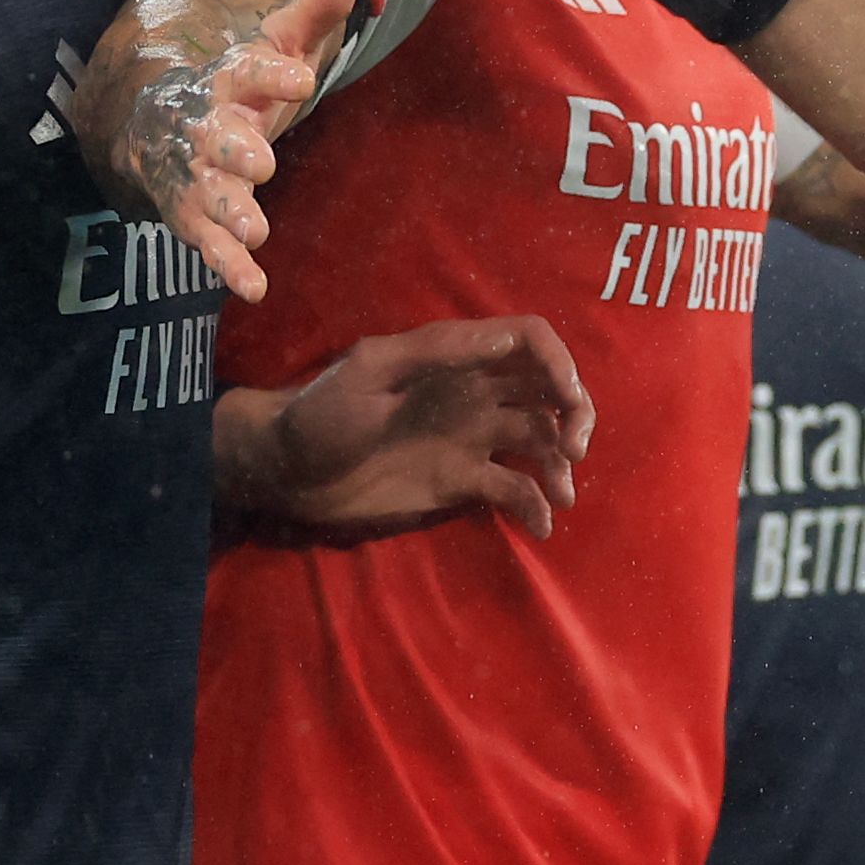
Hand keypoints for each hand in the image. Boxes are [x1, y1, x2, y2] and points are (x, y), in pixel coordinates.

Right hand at [147, 0, 357, 301]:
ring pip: (209, 194)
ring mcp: (198, 176)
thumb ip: (316, 7)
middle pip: (218, 138)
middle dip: (236, 149)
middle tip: (263, 160)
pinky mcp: (196, 217)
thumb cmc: (242, 84)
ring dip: (230, 212)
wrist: (164, 129)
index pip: (248, 71)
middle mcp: (208, 128)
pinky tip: (253, 286)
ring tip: (257, 230)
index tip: (300, 76)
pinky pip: (209, 242)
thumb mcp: (280, 42)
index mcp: (230, 80)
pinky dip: (228, 265)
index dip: (271, 73)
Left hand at [222, 318, 594, 539]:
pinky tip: (539, 524)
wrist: (289, 474)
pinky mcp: (461, 482)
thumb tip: (505, 339)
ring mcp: (471, 439)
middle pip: (547, 390)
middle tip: (575, 450)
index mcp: (455, 358)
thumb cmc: (322, 413)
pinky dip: (534, 506)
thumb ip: (435, 352)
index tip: (569, 401)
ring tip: (562, 493)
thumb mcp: (371, 371)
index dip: (559, 363)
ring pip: (539, 440)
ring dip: (561, 463)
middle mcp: (474, 393)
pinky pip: (512, 489)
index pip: (527, 342)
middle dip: (575, 413)